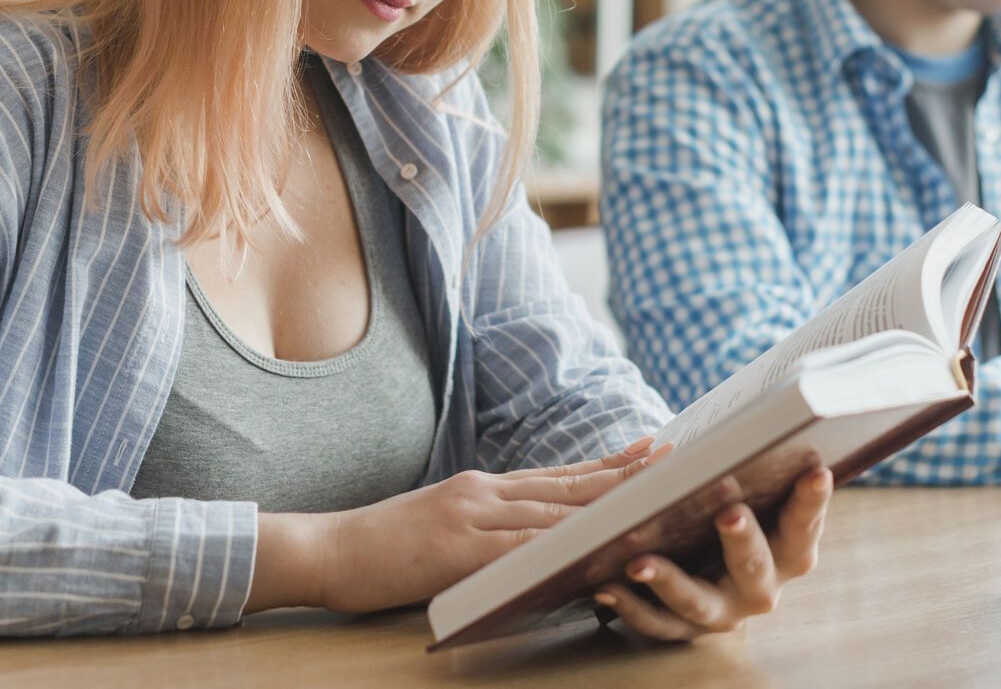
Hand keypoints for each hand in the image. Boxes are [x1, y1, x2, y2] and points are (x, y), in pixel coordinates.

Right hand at [250, 439, 658, 613]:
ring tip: (650, 497)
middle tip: (671, 459)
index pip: (557, 473)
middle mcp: (484, 492)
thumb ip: (487, 528)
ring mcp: (472, 516)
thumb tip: (532, 540)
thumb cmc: (383, 547)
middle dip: (623, 473)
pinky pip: (521, 546)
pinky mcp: (458, 547)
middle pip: (566, 483)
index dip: (607, 463)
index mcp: (482, 487)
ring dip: (605, 504)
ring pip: (553, 509)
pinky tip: (591, 542)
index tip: (648, 451)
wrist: (328, 549)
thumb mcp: (442, 525)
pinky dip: (560, 543)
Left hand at [590, 466, 831, 641]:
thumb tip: (754, 421)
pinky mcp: (681, 630)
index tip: (816, 471)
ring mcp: (721, 613)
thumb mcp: (746, 491)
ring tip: (639, 561)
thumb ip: (750, 467)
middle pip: (755, 569)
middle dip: (742, 541)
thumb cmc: (729, 508)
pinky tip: (605, 585)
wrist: (706, 568)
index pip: (803, 526)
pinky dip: (629, 605)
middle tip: (729, 513)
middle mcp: (760, 588)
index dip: (811, 502)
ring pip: (697, 602)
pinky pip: (654, 622)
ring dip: (669, 581)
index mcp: (787, 551)